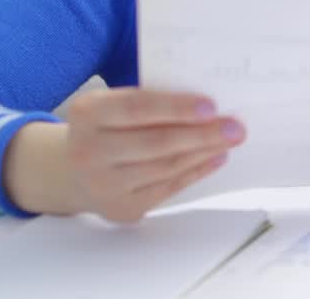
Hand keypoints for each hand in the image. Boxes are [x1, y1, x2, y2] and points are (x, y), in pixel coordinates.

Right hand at [62, 88, 244, 221]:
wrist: (72, 170)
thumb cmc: (107, 127)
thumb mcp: (113, 104)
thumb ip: (150, 100)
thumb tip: (207, 106)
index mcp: (88, 114)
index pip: (137, 108)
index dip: (176, 108)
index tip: (212, 106)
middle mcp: (88, 151)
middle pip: (156, 142)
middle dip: (202, 134)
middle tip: (236, 128)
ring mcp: (103, 185)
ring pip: (165, 167)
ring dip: (204, 152)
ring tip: (229, 140)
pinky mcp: (120, 208)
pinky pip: (167, 188)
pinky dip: (195, 171)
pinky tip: (215, 157)